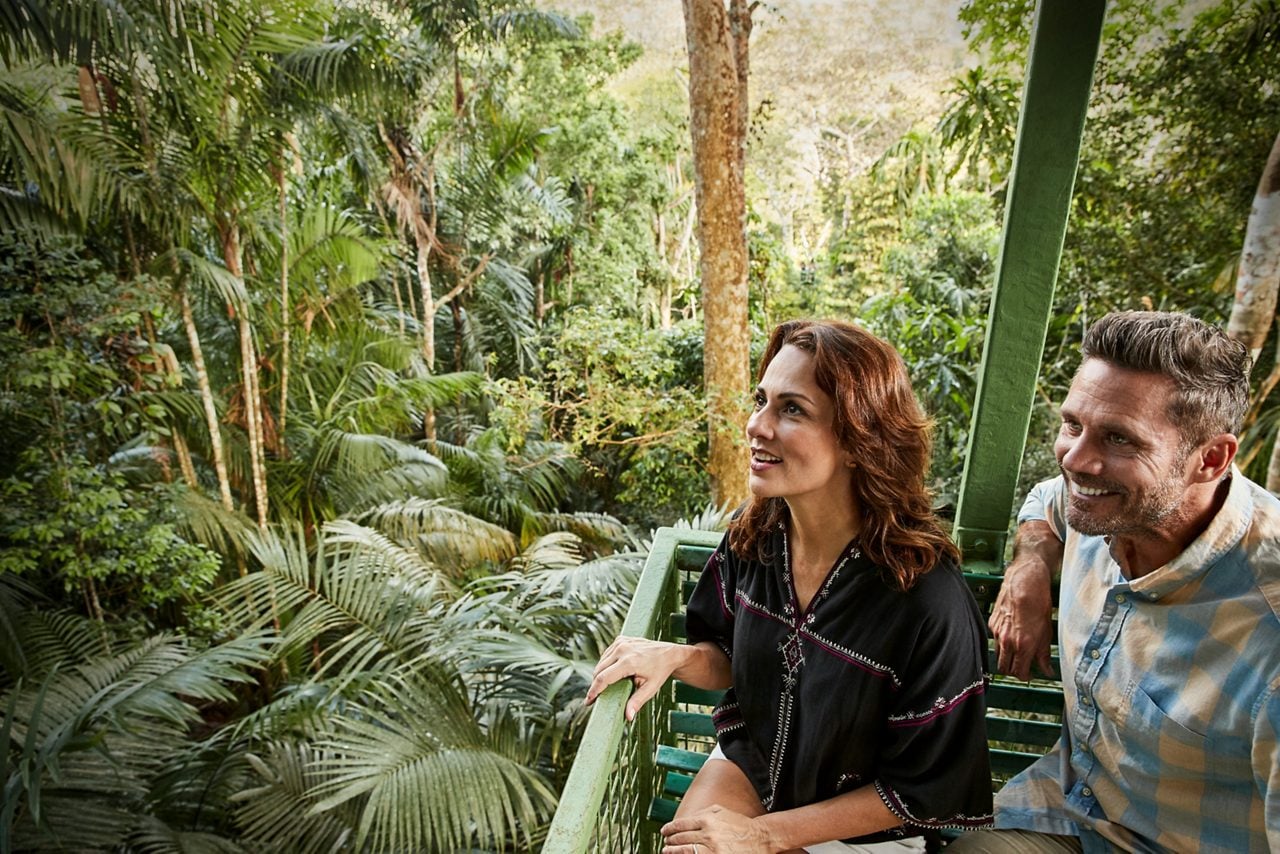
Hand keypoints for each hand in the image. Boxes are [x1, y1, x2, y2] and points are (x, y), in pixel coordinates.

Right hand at [586, 635, 686, 720]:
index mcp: (628, 662)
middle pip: (599, 670)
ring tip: (603, 687)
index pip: (603, 678)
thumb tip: (628, 717)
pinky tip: (611, 672)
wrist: (669, 653)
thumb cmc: (660, 671)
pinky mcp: (621, 639)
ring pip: (601, 661)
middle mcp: (622, 649)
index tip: (588, 701)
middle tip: (594, 698)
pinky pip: (607, 654)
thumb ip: (638, 701)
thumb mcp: (651, 688)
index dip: (594, 691)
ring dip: (600, 674)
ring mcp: (621, 642)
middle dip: (595, 685)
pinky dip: (606, 664)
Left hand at [660, 805, 772, 853]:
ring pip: (685, 851)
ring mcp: (712, 849)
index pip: (681, 824)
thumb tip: (685, 818)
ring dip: (673, 851)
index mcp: (707, 819)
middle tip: (666, 841)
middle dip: (670, 840)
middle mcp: (708, 834)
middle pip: (681, 838)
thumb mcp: (721, 811)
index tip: (664, 831)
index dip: (670, 828)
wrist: (759, 838)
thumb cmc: (739, 824)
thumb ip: (702, 812)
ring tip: (667, 851)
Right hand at [989, 554, 1054, 680]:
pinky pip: (995, 639)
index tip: (1030, 675)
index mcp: (1023, 645)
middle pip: (1004, 668)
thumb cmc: (1039, 602)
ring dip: (1007, 657)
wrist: (1025, 581)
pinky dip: (1002, 642)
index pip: (1019, 672)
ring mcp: (998, 632)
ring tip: (1018, 652)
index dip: (1025, 677)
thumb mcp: (1046, 631)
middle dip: (1013, 670)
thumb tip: (1046, 669)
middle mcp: (1008, 641)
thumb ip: (1044, 654)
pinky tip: (1012, 635)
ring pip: (998, 654)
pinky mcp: (992, 623)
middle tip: (1023, 667)